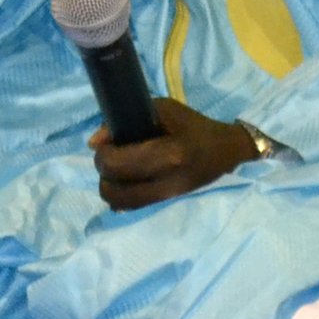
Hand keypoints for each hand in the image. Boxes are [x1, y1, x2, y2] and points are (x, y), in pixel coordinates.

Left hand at [92, 98, 261, 210]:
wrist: (225, 152)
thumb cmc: (193, 126)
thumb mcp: (164, 110)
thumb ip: (127, 120)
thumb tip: (94, 142)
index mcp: (169, 155)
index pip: (117, 165)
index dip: (103, 154)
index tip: (107, 142)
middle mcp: (166, 183)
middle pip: (113, 190)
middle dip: (104, 172)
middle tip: (111, 156)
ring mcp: (166, 198)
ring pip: (118, 204)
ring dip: (110, 186)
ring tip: (119, 169)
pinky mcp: (165, 205)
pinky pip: (130, 208)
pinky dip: (121, 196)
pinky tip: (128, 180)